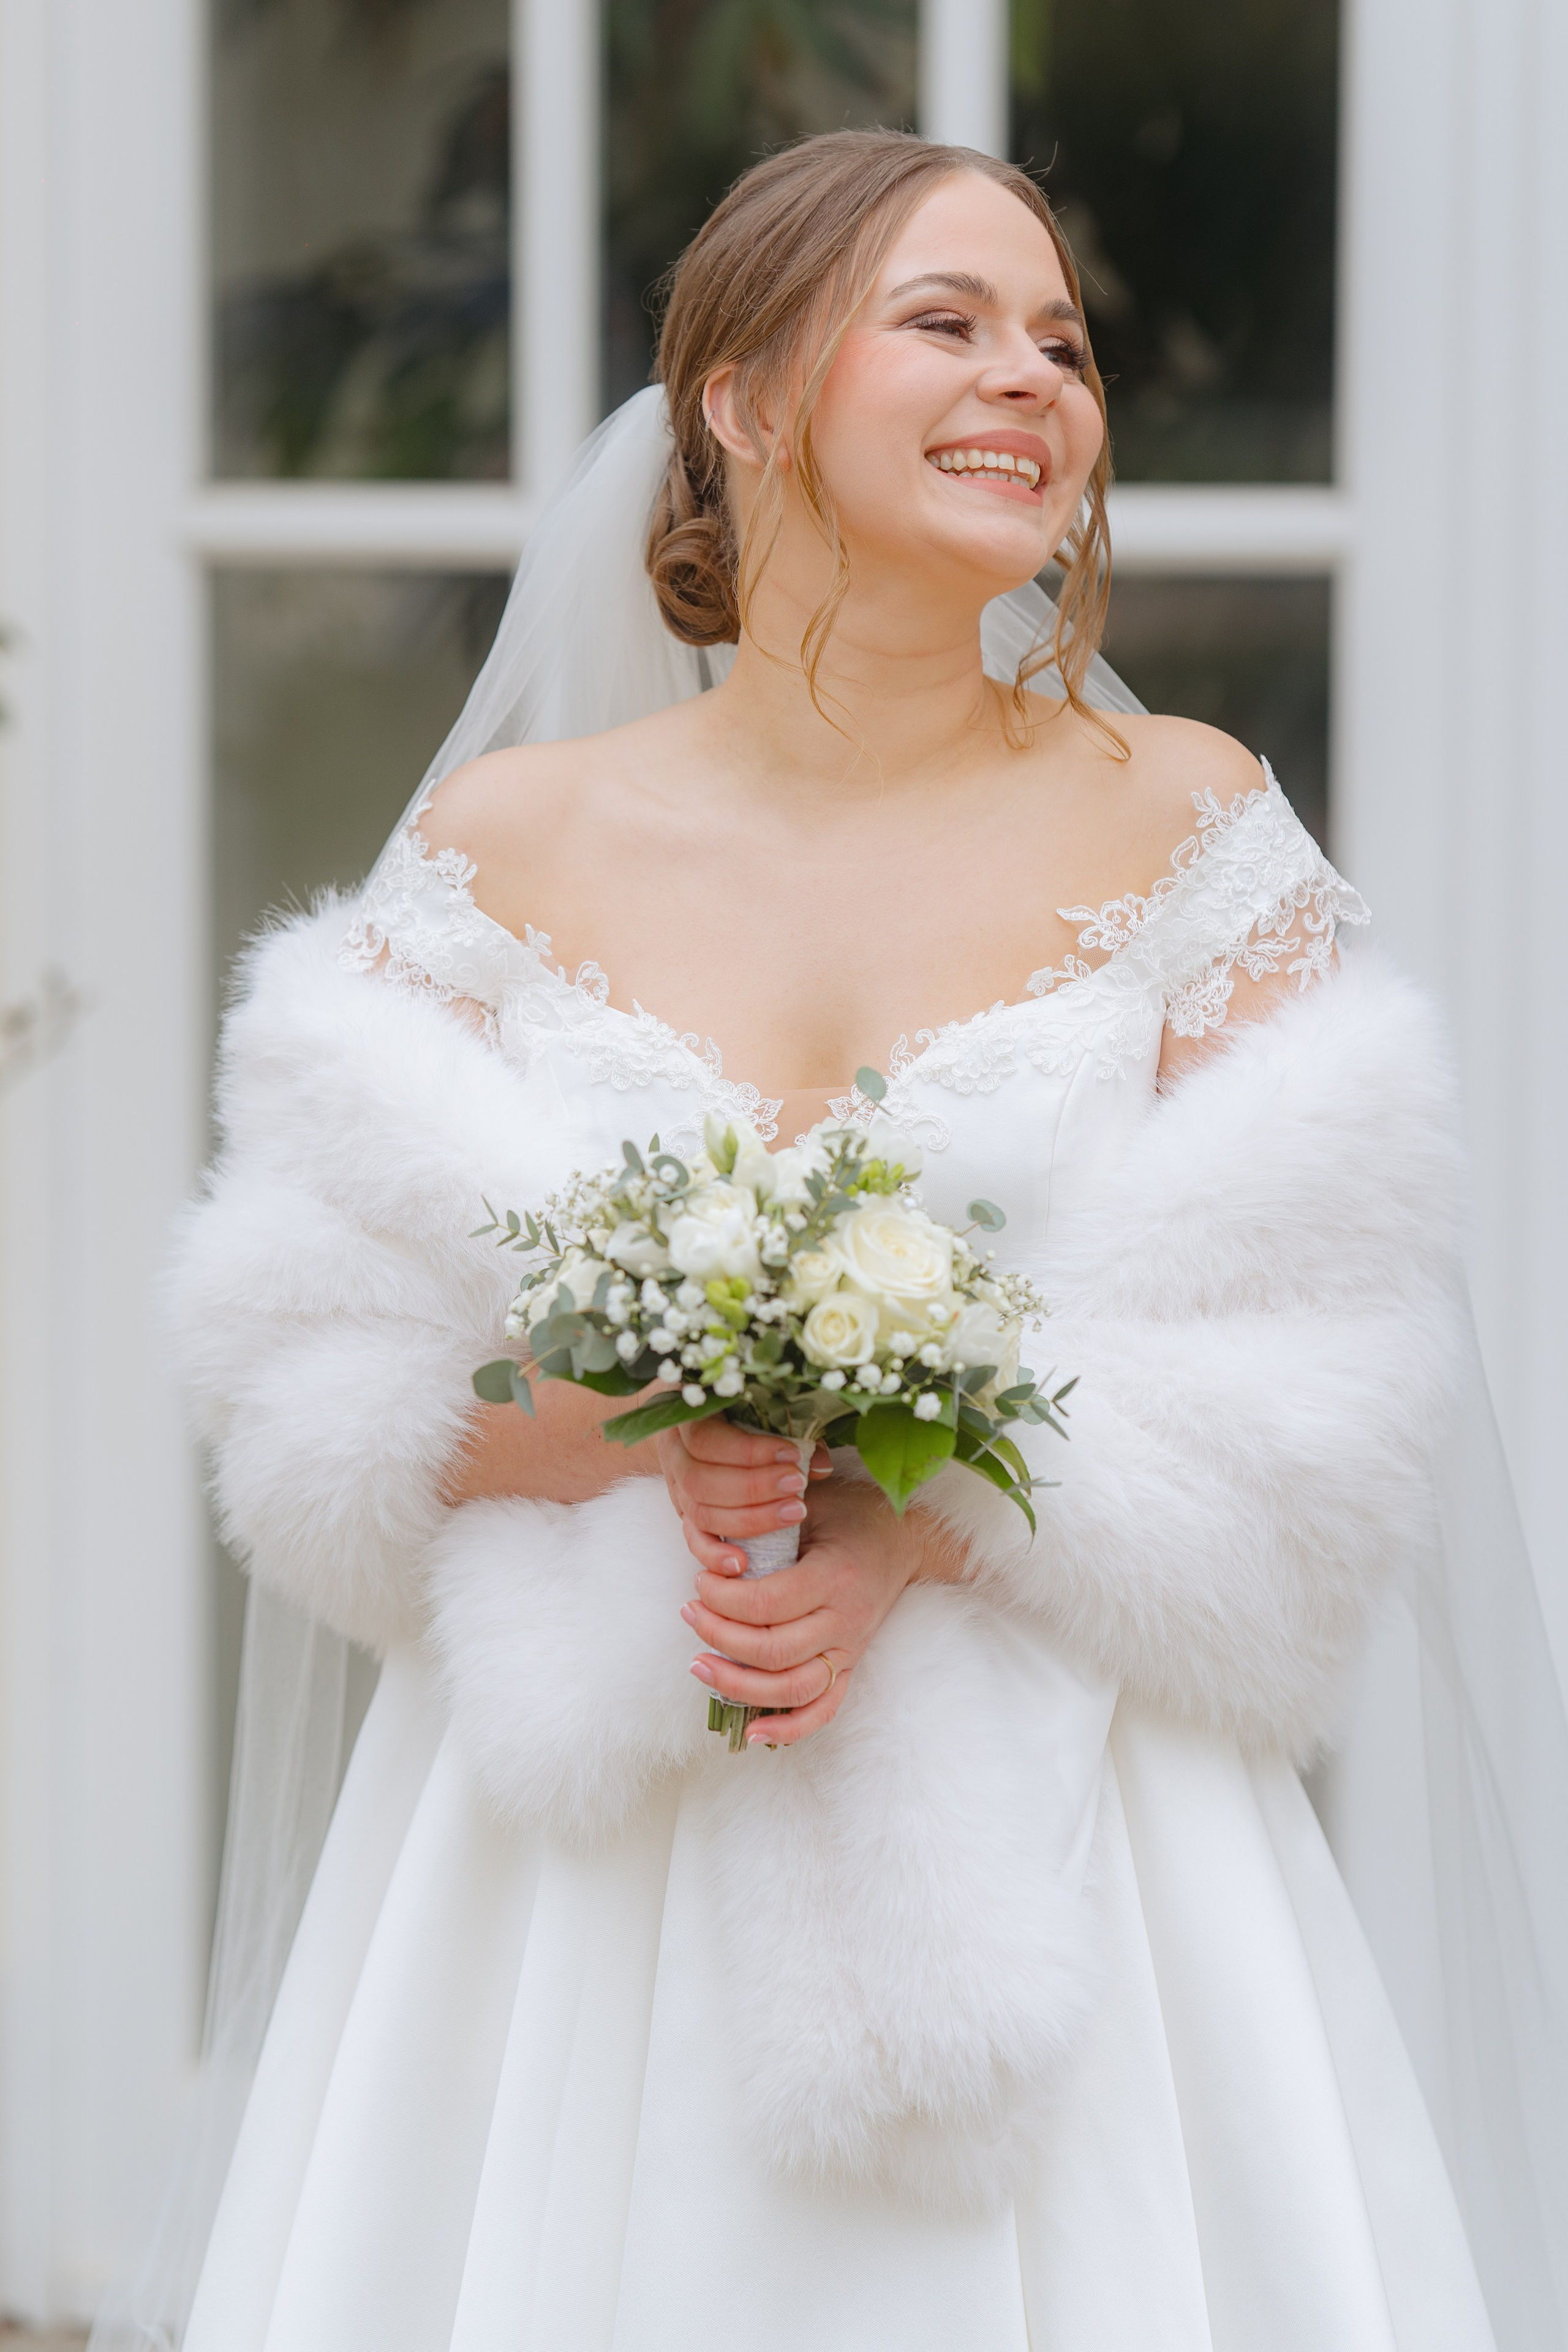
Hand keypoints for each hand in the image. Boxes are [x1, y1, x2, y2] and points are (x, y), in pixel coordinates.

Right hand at [655, 1417, 832, 1573]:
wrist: (703, 1429)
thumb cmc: (741, 1418)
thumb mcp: (761, 1414)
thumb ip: (790, 1432)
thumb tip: (820, 1465)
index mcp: (686, 1422)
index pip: (707, 1440)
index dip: (749, 1451)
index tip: (793, 1456)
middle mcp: (675, 1456)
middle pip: (701, 1480)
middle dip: (753, 1486)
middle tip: (797, 1486)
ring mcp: (678, 1489)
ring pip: (700, 1512)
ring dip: (749, 1519)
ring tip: (793, 1515)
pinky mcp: (686, 1517)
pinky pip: (695, 1540)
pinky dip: (716, 1555)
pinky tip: (742, 1564)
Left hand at [679, 1472, 961, 1748]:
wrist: (905, 1536)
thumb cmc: (850, 1513)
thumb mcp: (812, 1503)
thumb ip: (769, 1526)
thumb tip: (714, 1546)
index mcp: (834, 1576)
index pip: (766, 1604)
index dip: (722, 1599)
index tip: (699, 1582)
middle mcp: (845, 1620)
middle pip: (772, 1651)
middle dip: (718, 1637)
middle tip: (688, 1613)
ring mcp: (850, 1649)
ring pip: (791, 1690)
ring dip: (738, 1685)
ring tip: (699, 1664)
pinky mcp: (851, 1667)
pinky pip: (823, 1711)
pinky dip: (788, 1729)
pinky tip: (752, 1732)